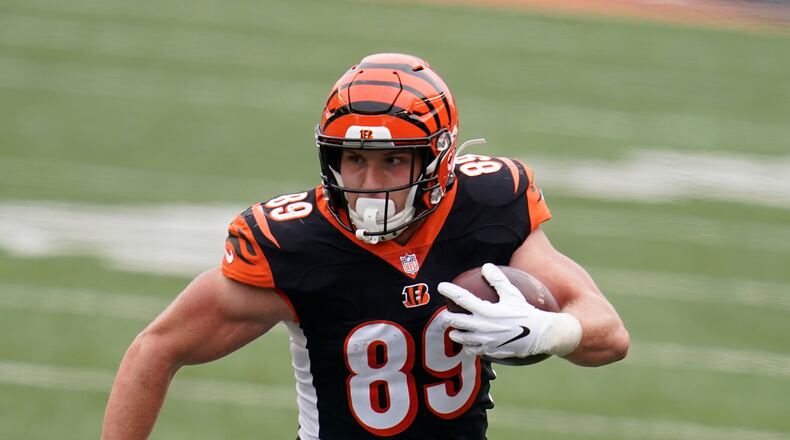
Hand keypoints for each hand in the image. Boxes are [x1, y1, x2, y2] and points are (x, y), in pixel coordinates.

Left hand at [438, 263, 581, 358]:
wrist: (538, 335)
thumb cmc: (525, 312)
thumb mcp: (512, 293)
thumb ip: (498, 280)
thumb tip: (486, 266)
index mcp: (486, 311)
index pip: (462, 299)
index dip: (450, 291)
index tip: (441, 286)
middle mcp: (482, 326)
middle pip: (456, 321)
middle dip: (449, 317)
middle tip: (447, 314)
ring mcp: (485, 341)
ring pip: (462, 338)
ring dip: (456, 333)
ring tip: (454, 331)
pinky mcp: (489, 351)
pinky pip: (473, 350)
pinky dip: (469, 346)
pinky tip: (469, 344)